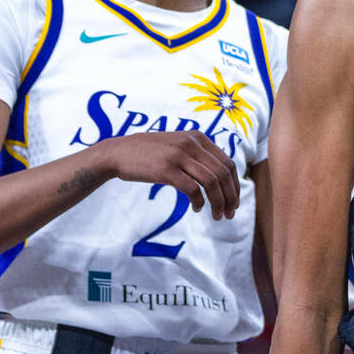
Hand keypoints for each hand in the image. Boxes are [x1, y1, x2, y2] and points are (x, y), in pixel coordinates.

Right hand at [95, 131, 239, 218]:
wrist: (118, 152)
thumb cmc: (149, 153)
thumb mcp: (178, 144)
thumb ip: (198, 154)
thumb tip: (221, 175)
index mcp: (198, 137)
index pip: (228, 163)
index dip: (235, 185)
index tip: (234, 202)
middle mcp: (191, 143)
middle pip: (223, 174)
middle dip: (230, 197)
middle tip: (230, 213)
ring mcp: (178, 155)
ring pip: (211, 182)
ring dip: (218, 203)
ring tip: (217, 216)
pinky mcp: (166, 169)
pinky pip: (192, 189)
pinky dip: (199, 202)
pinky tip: (196, 208)